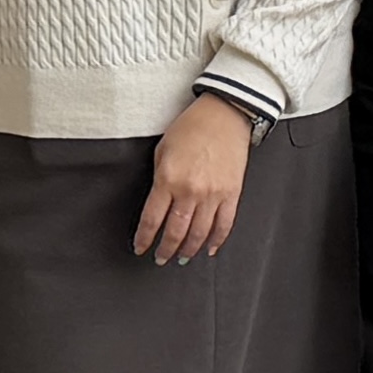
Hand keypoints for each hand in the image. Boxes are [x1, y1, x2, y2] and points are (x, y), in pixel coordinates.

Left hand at [135, 95, 252, 262]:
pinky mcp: (232, 193)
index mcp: (168, 179)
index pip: (152, 220)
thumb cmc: (192, 127)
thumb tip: (158, 203)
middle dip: (165, 250)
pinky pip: (224, 225)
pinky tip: (209, 249)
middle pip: (175, 232)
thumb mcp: (163, 150)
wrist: (224, 114)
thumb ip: (159, 178)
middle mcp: (190, 191)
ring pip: (199, 234)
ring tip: (182, 257)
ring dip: (189, 250)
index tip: (140, 247)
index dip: (144, 238)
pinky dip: (216, 241)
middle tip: (160, 258)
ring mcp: (213, 194)